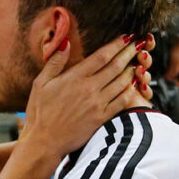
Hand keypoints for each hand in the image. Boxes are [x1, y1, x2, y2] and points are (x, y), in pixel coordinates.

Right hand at [21, 34, 143, 161]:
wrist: (44, 142)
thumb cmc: (39, 113)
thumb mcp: (39, 84)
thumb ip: (54, 62)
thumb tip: (65, 42)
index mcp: (74, 78)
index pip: (102, 55)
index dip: (117, 44)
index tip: (126, 36)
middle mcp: (89, 89)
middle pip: (116, 66)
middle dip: (130, 52)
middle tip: (139, 44)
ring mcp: (97, 104)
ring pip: (123, 82)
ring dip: (132, 70)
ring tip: (138, 62)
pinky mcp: (102, 118)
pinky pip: (122, 101)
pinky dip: (130, 90)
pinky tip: (133, 85)